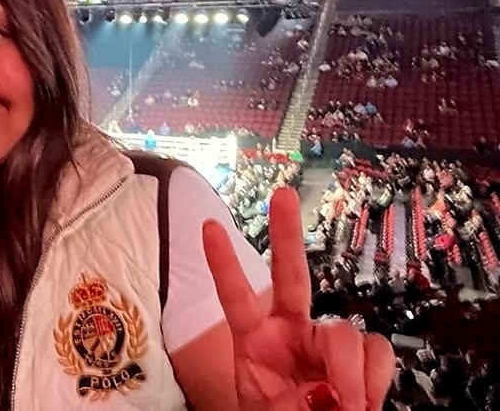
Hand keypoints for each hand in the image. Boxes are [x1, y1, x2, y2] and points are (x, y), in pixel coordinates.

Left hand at [202, 187, 395, 410]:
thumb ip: (289, 401)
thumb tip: (331, 394)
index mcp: (254, 342)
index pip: (236, 297)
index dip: (224, 264)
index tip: (209, 227)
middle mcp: (290, 333)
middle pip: (290, 275)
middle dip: (285, 234)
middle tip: (283, 196)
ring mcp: (325, 345)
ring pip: (345, 332)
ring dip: (349, 370)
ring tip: (344, 406)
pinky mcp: (362, 361)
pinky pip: (377, 352)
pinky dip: (374, 378)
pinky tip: (363, 402)